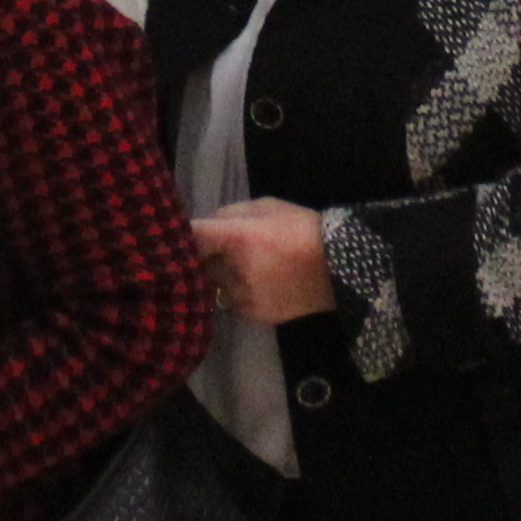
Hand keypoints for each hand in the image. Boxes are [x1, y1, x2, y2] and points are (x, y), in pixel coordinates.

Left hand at [192, 199, 339, 324]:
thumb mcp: (267, 206)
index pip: (193, 235)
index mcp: (237, 237)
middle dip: (202, 256)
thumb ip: (233, 213)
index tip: (182, 232)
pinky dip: (233, 294)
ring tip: (235, 268)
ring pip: (212, 286)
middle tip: (213, 249)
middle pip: (197, 264)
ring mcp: (242, 296)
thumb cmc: (302, 228)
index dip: (183, 232)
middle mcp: (234, 270)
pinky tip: (251, 284)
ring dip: (216, 277)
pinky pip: (230, 303)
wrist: (338, 268)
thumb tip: (211, 224)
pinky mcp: (252, 315)